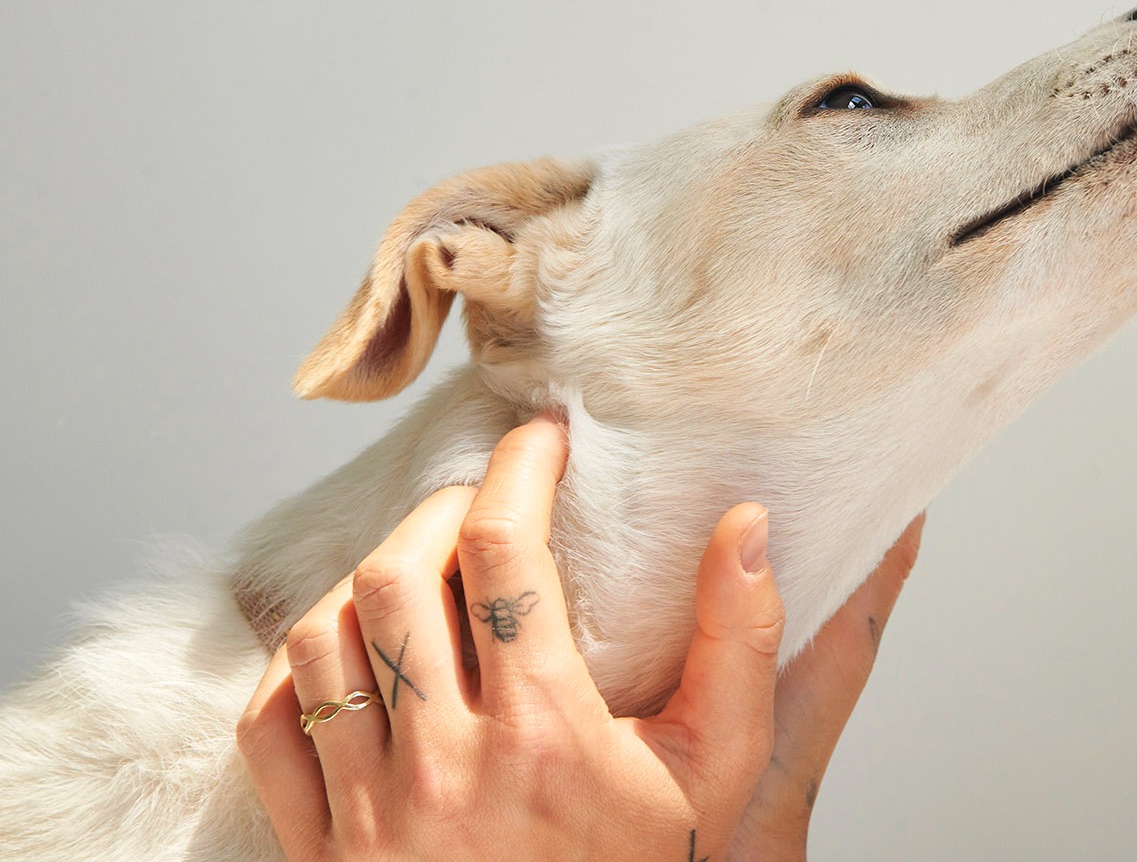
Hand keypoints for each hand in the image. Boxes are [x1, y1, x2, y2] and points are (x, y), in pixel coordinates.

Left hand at [236, 415, 923, 860]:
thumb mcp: (719, 772)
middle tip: (482, 501)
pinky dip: (297, 666)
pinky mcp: (321, 846)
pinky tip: (350, 649)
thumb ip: (741, 644)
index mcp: (543, 733)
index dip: (517, 469)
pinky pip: (268, 725)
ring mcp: (369, 807)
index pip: (503, 551)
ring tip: (418, 565)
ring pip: (323, 636)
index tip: (538, 440)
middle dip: (440, 511)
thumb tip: (745, 527)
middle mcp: (443, 763)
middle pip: (397, 575)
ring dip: (367, 578)